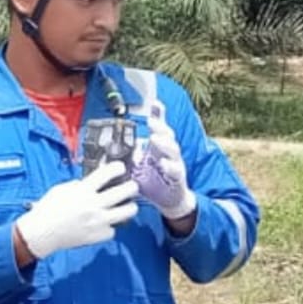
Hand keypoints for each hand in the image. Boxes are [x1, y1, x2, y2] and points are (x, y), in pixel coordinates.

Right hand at [16, 162, 137, 260]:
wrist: (42, 233)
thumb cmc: (48, 210)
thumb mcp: (61, 190)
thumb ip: (79, 185)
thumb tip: (93, 183)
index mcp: (83, 190)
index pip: (106, 173)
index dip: (118, 168)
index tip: (121, 168)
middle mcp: (94, 204)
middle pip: (124, 192)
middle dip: (133, 187)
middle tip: (133, 187)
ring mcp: (99, 220)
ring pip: (127, 212)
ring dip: (130, 207)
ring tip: (129, 206)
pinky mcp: (99, 235)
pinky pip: (113, 229)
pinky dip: (110, 227)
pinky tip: (105, 225)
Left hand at [135, 102, 194, 219]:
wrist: (169, 201)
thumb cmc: (154, 181)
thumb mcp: (140, 165)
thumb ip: (135, 153)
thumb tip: (124, 143)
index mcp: (160, 147)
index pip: (160, 128)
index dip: (159, 115)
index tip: (154, 102)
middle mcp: (169, 153)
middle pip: (168, 135)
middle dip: (160, 126)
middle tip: (151, 120)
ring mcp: (175, 164)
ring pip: (173, 150)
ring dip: (164, 143)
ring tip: (154, 138)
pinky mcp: (178, 178)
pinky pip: (175, 170)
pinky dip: (169, 166)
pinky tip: (163, 163)